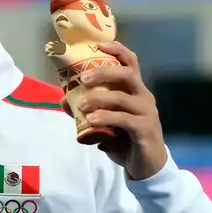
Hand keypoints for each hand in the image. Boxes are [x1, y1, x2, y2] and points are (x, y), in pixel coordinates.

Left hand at [68, 41, 166, 179]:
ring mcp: (147, 112)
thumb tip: (64, 100)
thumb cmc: (125, 139)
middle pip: (127, 74)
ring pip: (122, 98)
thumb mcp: (104, 122)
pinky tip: (91, 120)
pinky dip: (106, 117)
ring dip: (99, 99)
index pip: (131, 63)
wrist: (145, 167)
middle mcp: (144, 97)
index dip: (117, 50)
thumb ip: (87, 109)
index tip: (99, 45)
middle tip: (84, 78)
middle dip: (104, 72)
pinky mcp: (146, 129)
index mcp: (135, 90)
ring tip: (81, 105)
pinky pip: (124, 119)